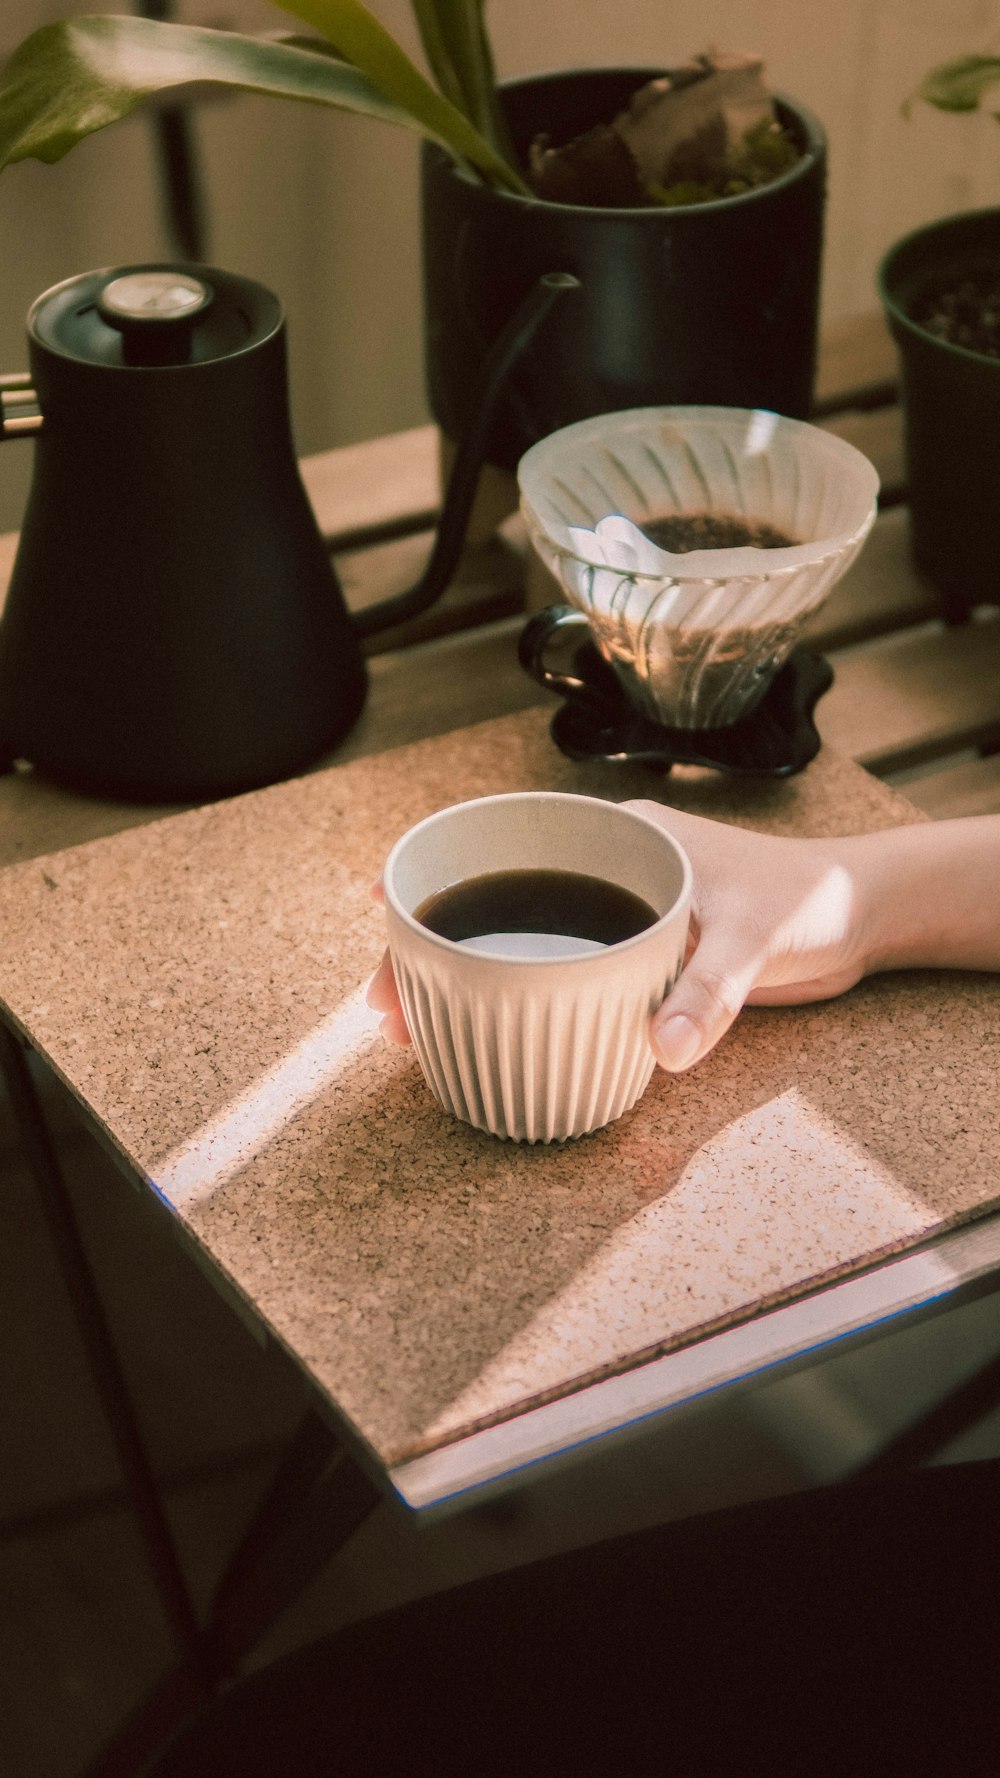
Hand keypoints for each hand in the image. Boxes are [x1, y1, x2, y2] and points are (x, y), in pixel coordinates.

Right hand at [365, 805, 999, 1072]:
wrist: (860, 917)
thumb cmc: (807, 900)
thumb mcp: (754, 940)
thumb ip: (708, 992)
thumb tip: (660, 1050)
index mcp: (619, 834)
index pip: (506, 840)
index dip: (439, 870)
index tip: (385, 901)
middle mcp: (606, 865)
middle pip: (495, 898)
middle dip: (433, 948)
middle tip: (390, 1009)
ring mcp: (616, 911)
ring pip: (518, 939)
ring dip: (467, 980)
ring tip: (418, 1034)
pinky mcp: (634, 955)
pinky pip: (556, 973)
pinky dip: (514, 999)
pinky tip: (486, 1035)